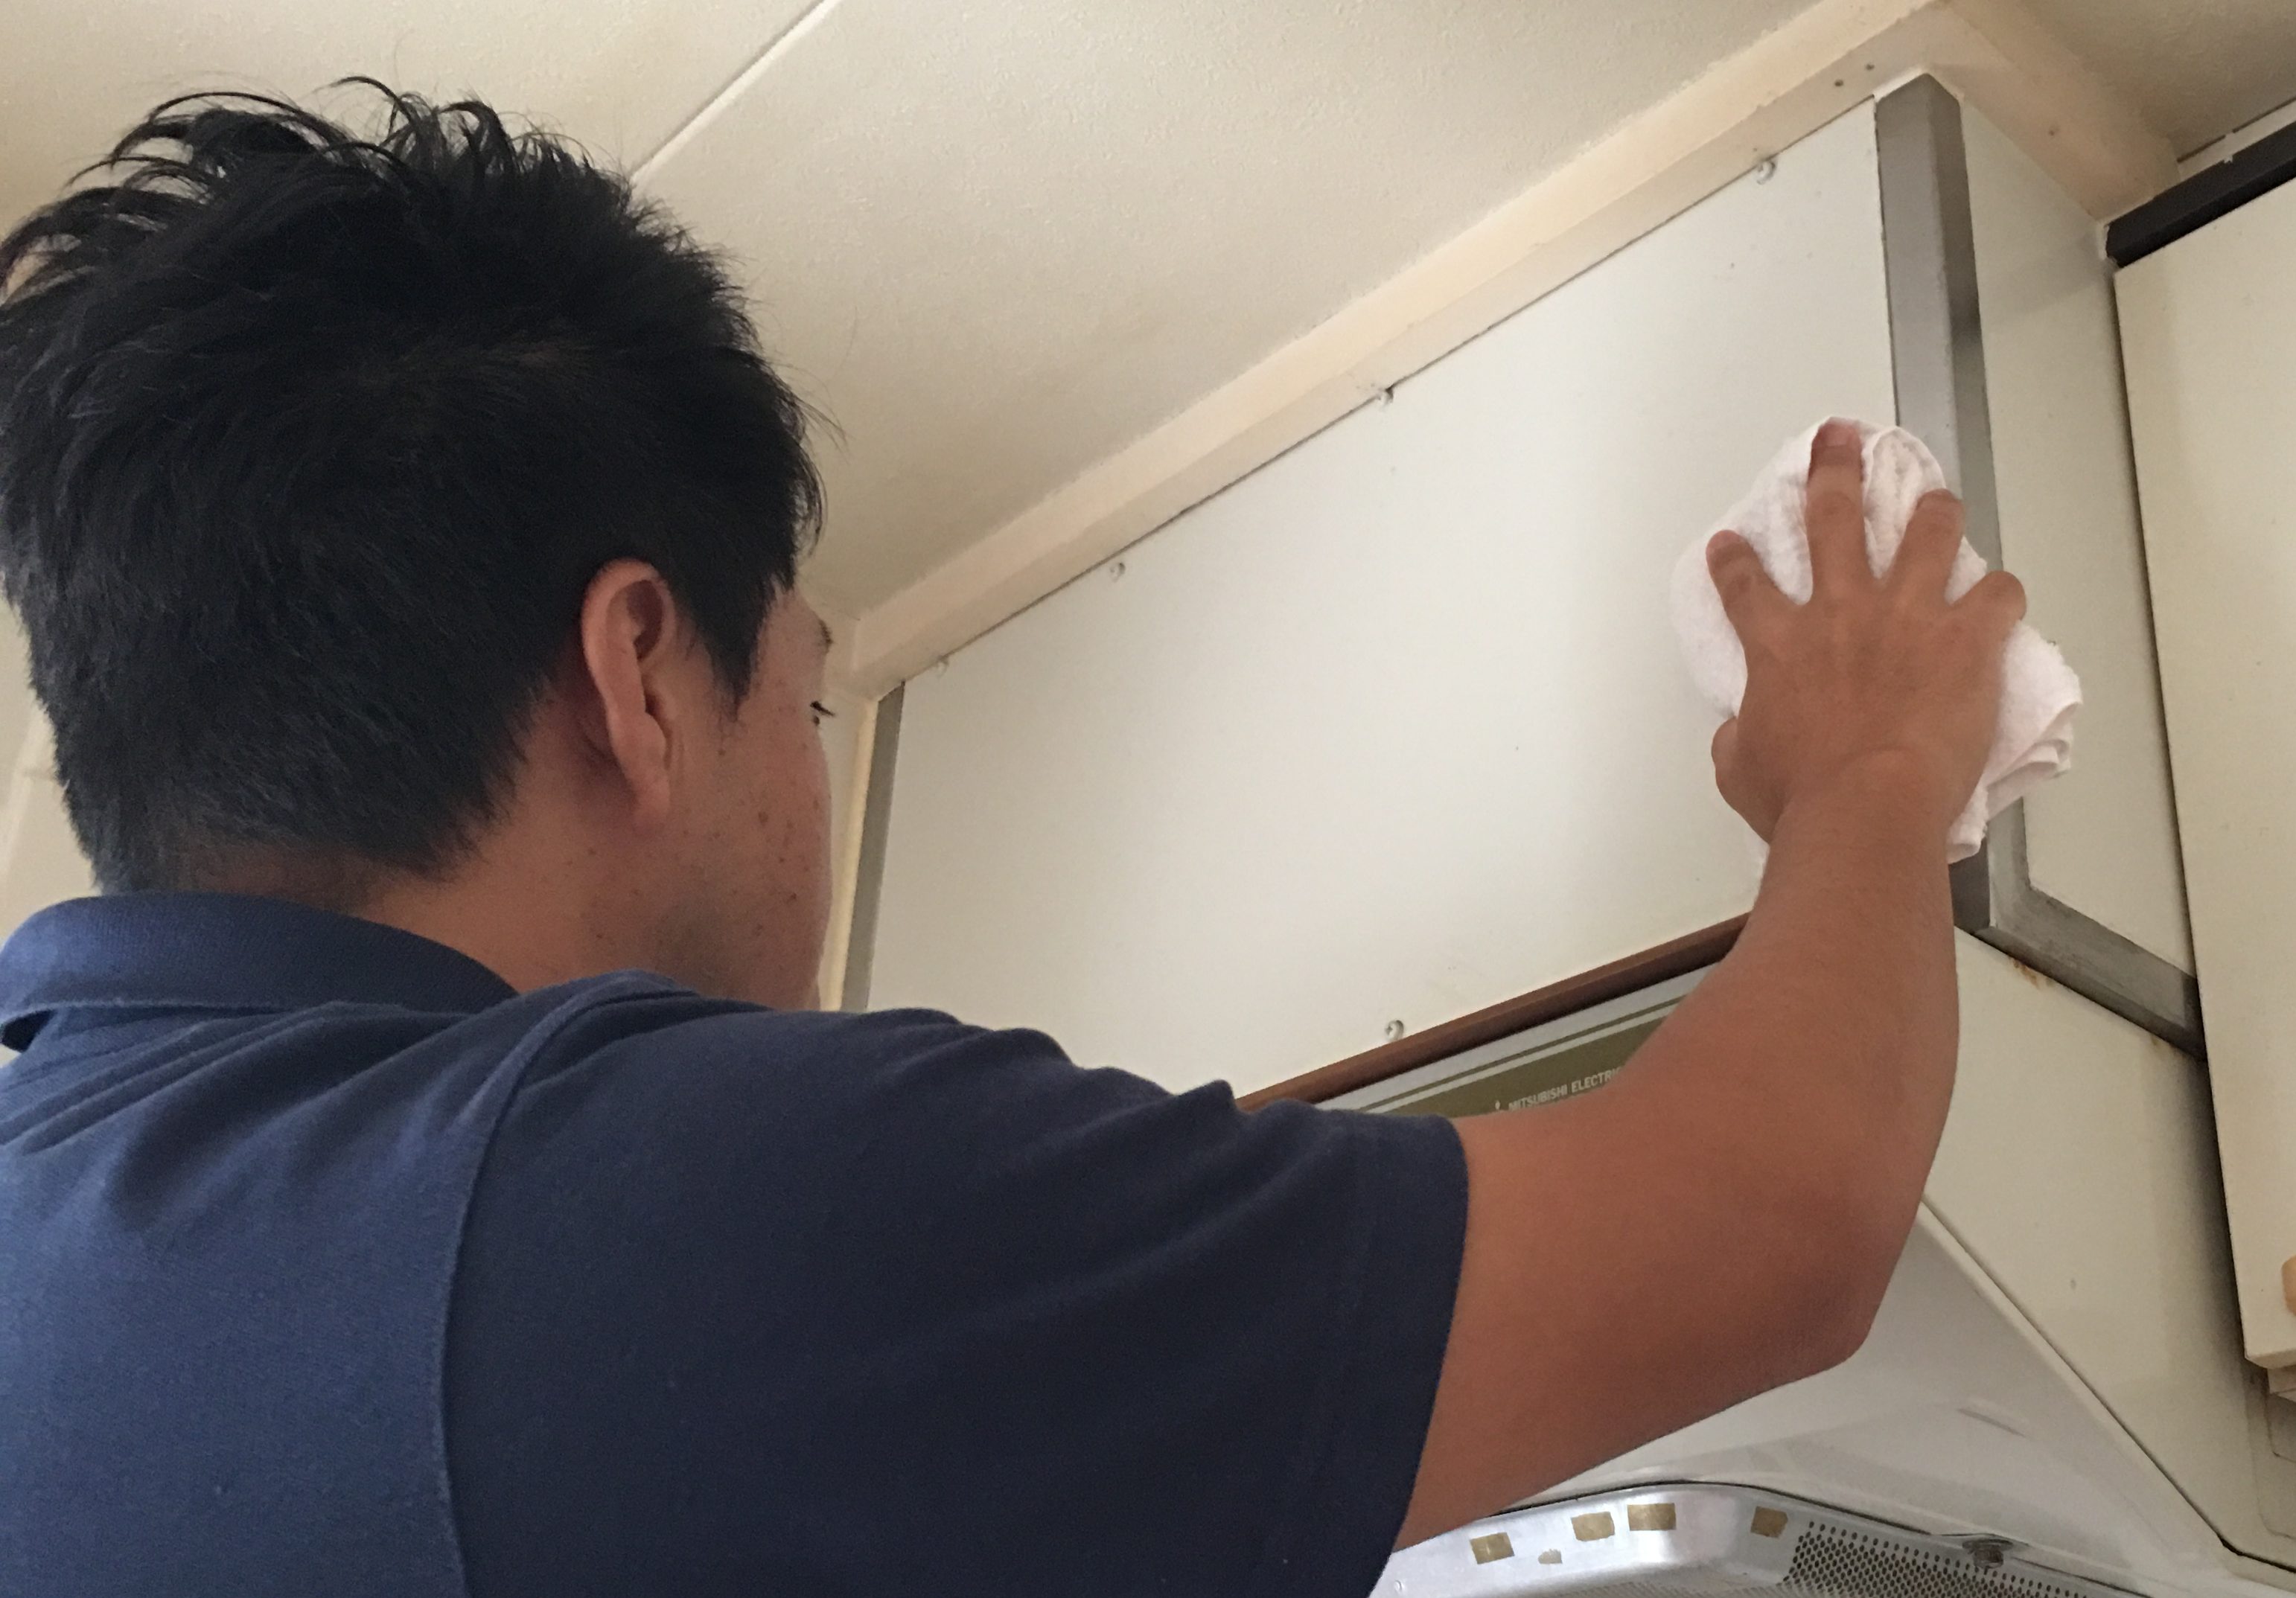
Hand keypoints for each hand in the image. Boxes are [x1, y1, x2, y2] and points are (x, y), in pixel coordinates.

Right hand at [1706, 419, 2026, 843]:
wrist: (1865, 808)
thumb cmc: (1801, 798)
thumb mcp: (1741, 767)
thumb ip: (1740, 736)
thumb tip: (1742, 734)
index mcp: (1778, 644)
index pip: (1745, 583)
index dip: (1735, 558)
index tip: (1732, 542)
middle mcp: (1839, 611)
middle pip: (1833, 518)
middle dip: (1835, 470)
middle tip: (1839, 440)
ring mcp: (1906, 617)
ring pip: (1925, 535)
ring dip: (1932, 509)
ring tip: (1936, 495)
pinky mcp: (1965, 639)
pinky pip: (1996, 595)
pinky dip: (2000, 593)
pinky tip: (2002, 594)